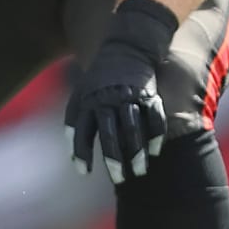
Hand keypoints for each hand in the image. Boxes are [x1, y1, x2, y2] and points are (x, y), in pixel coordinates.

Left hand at [65, 0, 176, 183]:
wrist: (128, 49)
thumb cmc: (100, 78)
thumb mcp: (80, 94)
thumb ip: (74, 122)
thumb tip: (73, 157)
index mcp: (89, 101)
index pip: (82, 131)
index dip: (82, 152)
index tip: (84, 172)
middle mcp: (109, 101)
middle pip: (110, 134)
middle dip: (115, 159)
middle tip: (119, 179)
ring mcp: (131, 97)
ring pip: (134, 129)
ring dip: (137, 152)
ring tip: (139, 172)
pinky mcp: (150, 94)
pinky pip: (154, 118)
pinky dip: (156, 136)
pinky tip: (155, 152)